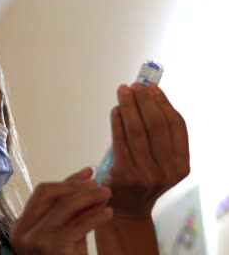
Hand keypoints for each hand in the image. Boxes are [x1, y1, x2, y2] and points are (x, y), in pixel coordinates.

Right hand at [10, 168, 112, 254]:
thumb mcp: (64, 234)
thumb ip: (73, 210)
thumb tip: (89, 179)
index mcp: (20, 226)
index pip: (42, 193)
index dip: (67, 181)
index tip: (88, 173)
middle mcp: (22, 232)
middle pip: (49, 194)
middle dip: (76, 186)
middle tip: (100, 186)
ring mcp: (34, 240)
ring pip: (64, 206)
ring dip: (89, 197)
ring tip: (107, 195)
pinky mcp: (52, 248)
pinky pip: (78, 224)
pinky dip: (96, 216)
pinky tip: (108, 213)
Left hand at [107, 82, 189, 217]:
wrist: (127, 210)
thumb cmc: (143, 179)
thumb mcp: (161, 163)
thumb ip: (160, 137)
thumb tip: (150, 96)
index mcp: (182, 165)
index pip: (176, 126)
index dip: (164, 103)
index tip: (152, 88)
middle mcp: (168, 170)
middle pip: (157, 125)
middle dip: (144, 101)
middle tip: (134, 86)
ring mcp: (147, 174)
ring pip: (138, 131)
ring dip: (129, 106)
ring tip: (123, 91)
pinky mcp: (125, 174)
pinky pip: (120, 141)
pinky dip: (117, 122)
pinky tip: (115, 110)